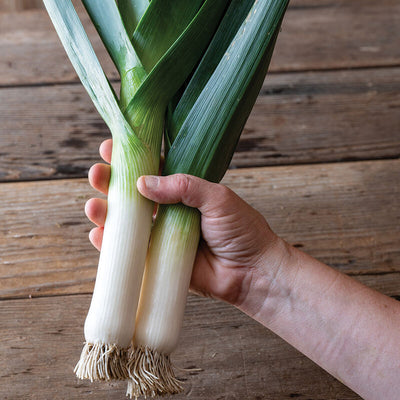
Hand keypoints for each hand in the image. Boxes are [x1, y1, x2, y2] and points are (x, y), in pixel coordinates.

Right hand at [86, 139, 289, 306]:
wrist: (253, 272)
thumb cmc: (242, 230)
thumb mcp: (218, 197)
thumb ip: (183, 186)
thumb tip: (143, 183)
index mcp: (184, 190)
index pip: (152, 168)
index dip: (130, 158)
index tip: (110, 147)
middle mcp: (169, 210)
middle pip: (132, 194)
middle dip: (110, 182)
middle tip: (97, 175)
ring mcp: (162, 235)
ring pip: (127, 221)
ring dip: (106, 212)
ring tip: (93, 206)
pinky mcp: (159, 260)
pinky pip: (131, 251)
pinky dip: (112, 244)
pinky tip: (99, 235)